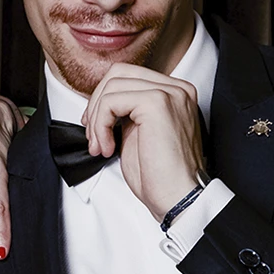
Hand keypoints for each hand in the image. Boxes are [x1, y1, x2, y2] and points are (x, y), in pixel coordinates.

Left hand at [83, 65, 205, 221]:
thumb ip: (127, 113)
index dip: (104, 100)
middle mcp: (177, 88)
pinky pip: (112, 101)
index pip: (129, 76)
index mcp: (175, 94)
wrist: (180, 199)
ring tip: (100, 147)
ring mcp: (169, 93)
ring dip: (97, 119)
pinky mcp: (157, 103)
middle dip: (96, 105)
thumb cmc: (161, 177)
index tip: (96, 129)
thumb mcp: (139, 135)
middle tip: (94, 137)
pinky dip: (101, 125)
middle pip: (119, 74)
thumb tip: (101, 104)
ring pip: (112, 86)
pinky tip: (107, 148)